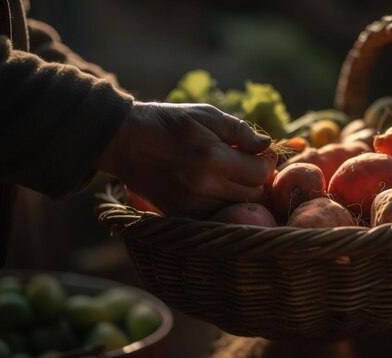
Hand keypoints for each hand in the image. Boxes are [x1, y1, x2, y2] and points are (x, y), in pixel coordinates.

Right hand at [97, 101, 276, 216]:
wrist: (124, 142)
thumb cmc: (168, 123)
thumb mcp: (204, 115)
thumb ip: (239, 130)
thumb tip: (267, 144)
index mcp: (214, 159)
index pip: (261, 173)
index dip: (267, 162)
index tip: (261, 154)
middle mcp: (205, 187)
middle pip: (254, 195)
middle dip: (257, 179)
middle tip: (247, 165)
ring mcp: (192, 205)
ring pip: (237, 209)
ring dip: (241, 194)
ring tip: (231, 176)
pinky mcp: (181, 215)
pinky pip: (216, 217)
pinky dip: (222, 205)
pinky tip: (215, 189)